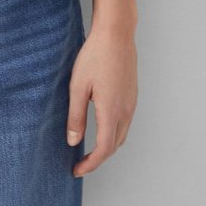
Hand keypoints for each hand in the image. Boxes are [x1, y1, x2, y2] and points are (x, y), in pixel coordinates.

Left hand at [66, 21, 137, 176]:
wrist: (116, 34)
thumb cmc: (94, 56)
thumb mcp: (78, 86)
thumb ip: (75, 116)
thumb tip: (73, 142)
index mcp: (111, 111)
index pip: (104, 149)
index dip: (91, 164)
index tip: (77, 171)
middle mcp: (126, 111)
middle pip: (114, 145)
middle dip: (98, 158)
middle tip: (81, 162)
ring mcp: (132, 102)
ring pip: (121, 134)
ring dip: (107, 145)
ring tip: (89, 147)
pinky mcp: (133, 94)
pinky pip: (125, 121)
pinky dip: (113, 132)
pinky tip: (101, 126)